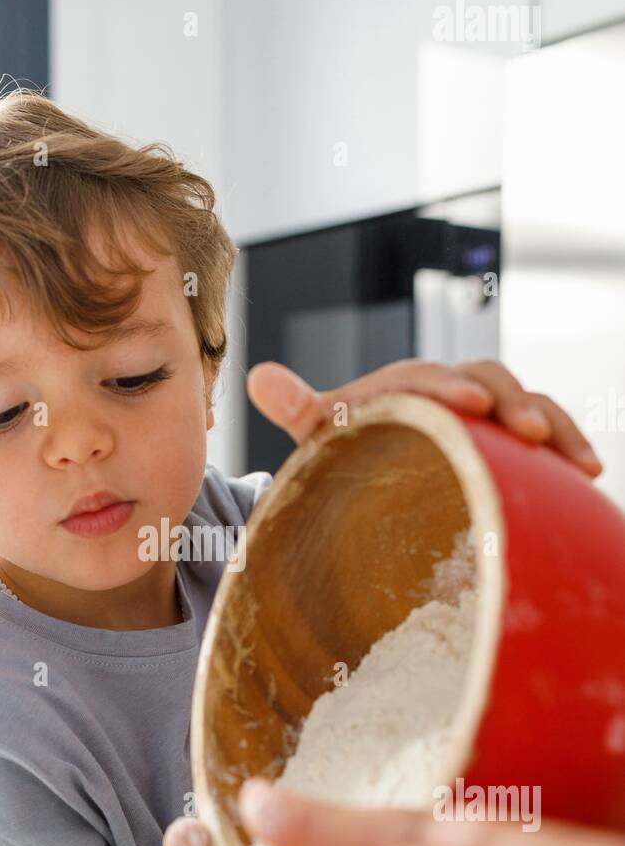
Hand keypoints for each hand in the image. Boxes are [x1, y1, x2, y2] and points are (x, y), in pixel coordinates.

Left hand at [247, 358, 602, 476]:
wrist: (377, 459)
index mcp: (406, 386)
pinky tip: (588, 470)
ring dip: (550, 424)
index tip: (468, 403)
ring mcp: (485, 413)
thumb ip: (299, 407)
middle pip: (488, 381)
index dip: (449, 387)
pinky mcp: (508, 440)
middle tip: (528, 429)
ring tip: (570, 455)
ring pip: (524, 403)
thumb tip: (256, 375)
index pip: (428, 378)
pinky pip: (544, 434)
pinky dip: (567, 447)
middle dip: (511, 402)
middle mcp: (451, 389)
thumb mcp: (323, 432)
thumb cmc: (351, 446)